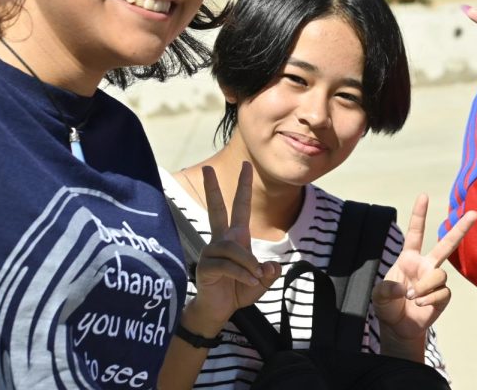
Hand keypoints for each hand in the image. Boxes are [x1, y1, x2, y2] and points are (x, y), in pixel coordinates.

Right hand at [184, 163, 279, 332]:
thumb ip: (270, 273)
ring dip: (249, 264)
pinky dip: (243, 274)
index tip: (246, 166)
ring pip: (233, 248)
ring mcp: (211, 252)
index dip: (243, 187)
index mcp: (236, 238)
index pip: (240, 207)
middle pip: (217, 209)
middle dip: (213, 188)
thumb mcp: (261, 281)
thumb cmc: (238, 292)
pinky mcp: (206, 266)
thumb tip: (270, 266)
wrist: (218, 311)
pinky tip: (250, 282)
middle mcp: (221, 240)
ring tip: (255, 277)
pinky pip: (228, 265)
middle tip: (207, 167)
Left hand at [372, 195, 476, 347]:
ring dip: (425, 287)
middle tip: (474, 213)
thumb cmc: (388, 306)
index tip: (424, 195)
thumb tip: (406, 288)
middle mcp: (425, 265)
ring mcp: (435, 280)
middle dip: (461, 228)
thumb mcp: (378, 295)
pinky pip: (442, 292)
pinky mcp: (443, 296)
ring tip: (413, 297)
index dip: (419, 214)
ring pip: (440, 275)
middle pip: (446, 244)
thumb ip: (386, 288)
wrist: (398, 327)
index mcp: (409, 258)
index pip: (415, 232)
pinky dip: (430, 299)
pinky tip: (421, 304)